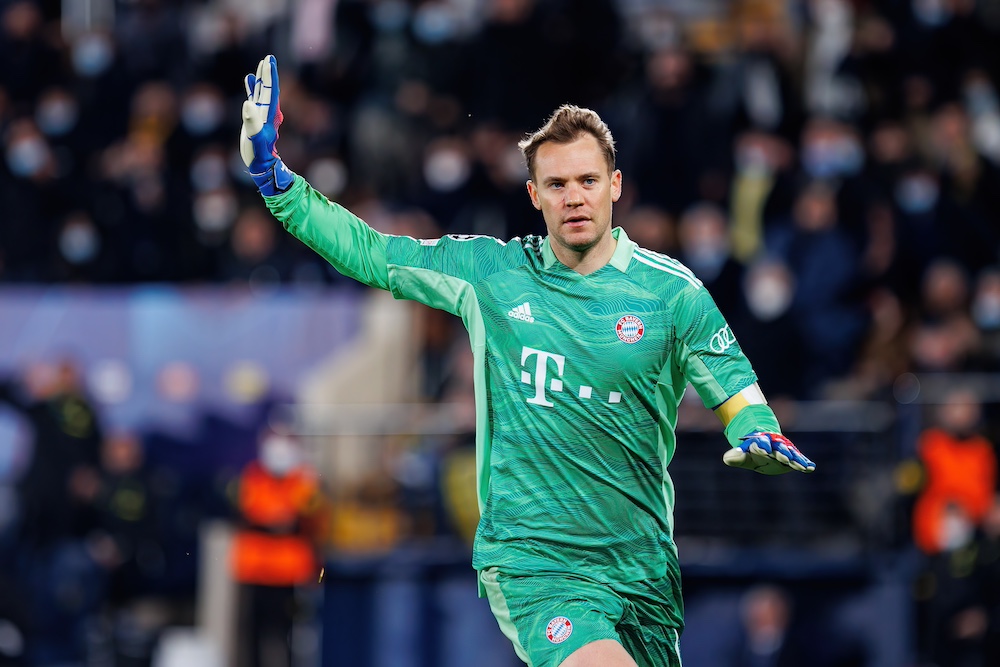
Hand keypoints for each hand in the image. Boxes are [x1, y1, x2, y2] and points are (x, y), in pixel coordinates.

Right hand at [240, 54, 293, 195]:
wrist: (261, 165)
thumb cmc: (259, 154)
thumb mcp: (255, 139)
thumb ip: (252, 122)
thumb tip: (249, 103)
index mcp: (268, 114)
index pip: (271, 91)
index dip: (270, 76)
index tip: (269, 61)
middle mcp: (267, 112)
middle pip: (268, 89)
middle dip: (268, 73)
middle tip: (268, 58)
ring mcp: (261, 114)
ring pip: (262, 92)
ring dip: (261, 79)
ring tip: (261, 64)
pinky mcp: (255, 118)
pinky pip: (254, 99)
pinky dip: (252, 89)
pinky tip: (249, 79)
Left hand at [723, 431, 815, 474]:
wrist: (765, 444)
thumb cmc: (752, 451)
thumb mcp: (743, 454)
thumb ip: (736, 456)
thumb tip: (726, 458)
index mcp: (761, 442)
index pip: (761, 443)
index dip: (761, 446)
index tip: (762, 450)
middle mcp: (774, 445)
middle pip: (778, 448)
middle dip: (782, 453)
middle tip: (785, 459)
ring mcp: (784, 450)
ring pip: (790, 453)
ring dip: (796, 459)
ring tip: (802, 466)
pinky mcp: (792, 456)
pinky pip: (799, 459)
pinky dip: (804, 463)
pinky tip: (810, 468)